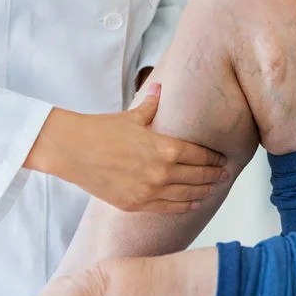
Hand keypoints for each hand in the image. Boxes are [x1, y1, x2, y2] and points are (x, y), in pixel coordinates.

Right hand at [26, 83, 227, 212]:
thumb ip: (152, 105)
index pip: (200, 155)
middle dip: (214, 176)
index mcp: (164, 147)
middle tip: (225, 175)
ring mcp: (149, 191)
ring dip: (204, 191)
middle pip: (198, 176)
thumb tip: (161, 87)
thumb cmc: (100, 130)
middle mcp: (161, 172)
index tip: (222, 159)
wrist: (71, 150)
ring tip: (214, 188)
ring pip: (187, 195)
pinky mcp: (136, 204)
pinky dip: (185, 206)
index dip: (214, 159)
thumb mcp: (131, 115)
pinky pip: (168, 208)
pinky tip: (194, 203)